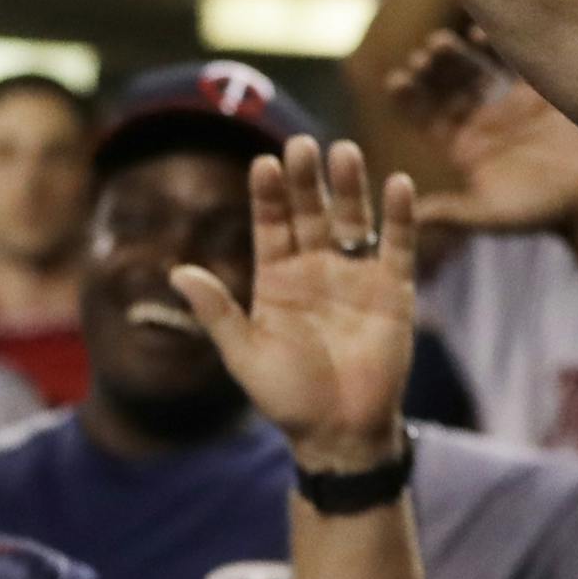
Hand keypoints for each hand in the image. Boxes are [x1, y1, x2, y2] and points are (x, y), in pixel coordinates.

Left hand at [168, 137, 413, 473]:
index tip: (263, 163)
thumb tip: (177, 272)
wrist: (339, 434)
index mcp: (277, 278)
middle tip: (302, 144)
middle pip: (310, 212)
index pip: (271, 224)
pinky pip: (397, 246)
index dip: (268, 195)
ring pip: (352, 219)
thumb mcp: (244, 354)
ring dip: (349, 187)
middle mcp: (315, 267)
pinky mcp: (393, 291)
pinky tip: (399, 184)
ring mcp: (355, 275)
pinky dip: (400, 217)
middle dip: (305, 179)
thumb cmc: (287, 397)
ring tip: (344, 151)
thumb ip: (216, 311)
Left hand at [388, 30, 577, 233]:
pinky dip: (496, 47)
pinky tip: (479, 35)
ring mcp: (506, 104)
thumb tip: (414, 217)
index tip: (397, 81)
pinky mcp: (536, 91)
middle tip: (422, 55)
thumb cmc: (539, 213)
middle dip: (432, 70)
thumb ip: (454, 213)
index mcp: (460, 146)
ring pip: (473, 70)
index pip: (425, 116)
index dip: (410, 97)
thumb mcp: (492, 214)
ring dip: (456, 55)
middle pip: (446, 87)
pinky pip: (511, 62)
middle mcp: (479, 121)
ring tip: (440, 43)